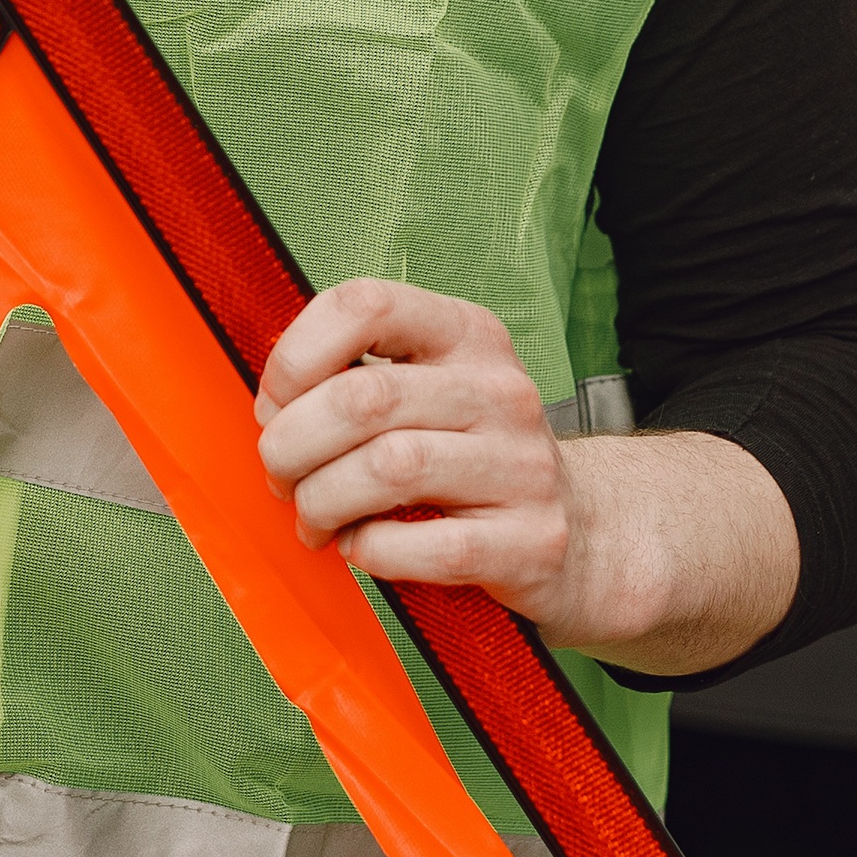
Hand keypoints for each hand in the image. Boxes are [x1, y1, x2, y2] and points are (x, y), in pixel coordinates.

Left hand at [252, 279, 797, 672]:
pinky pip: (424, 546)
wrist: (588, 534)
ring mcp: (523, 466)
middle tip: (281, 476)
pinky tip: (366, 550)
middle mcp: (501, 390)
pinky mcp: (532, 541)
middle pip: (363, 398)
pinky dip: (372, 552)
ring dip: (323, 502)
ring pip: (388, 468)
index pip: (365, 304)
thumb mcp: (429, 395)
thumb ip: (355, 382)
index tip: (275, 404)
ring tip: (316, 519)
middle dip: (292, 445)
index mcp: (466, 336)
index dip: (295, 356)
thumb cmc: (474, 462)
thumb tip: (268, 412)